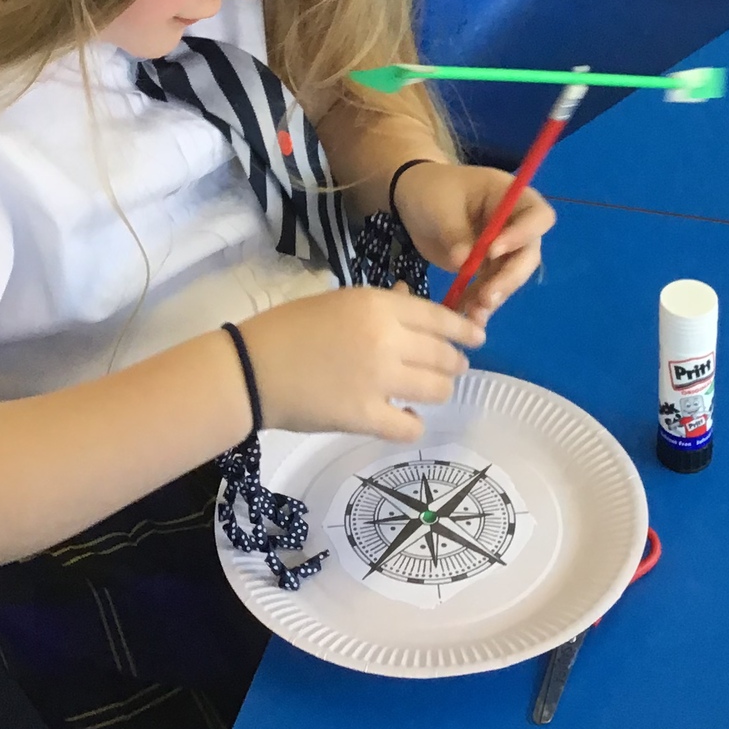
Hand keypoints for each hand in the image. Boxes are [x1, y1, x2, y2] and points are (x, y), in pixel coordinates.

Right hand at [241, 285, 484, 441]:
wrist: (252, 369)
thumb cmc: (289, 328)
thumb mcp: (338, 301)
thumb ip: (381, 306)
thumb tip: (414, 303)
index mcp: (378, 306)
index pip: (439, 318)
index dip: (464, 330)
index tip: (476, 338)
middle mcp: (387, 340)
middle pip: (444, 355)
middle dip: (455, 364)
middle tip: (454, 369)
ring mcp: (379, 380)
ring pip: (437, 390)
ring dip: (440, 391)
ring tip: (430, 392)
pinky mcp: (366, 417)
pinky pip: (410, 427)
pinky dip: (414, 425)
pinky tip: (406, 419)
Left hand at [393, 161, 554, 314]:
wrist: (411, 197)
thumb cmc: (430, 189)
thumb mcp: (440, 206)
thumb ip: (455, 232)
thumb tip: (464, 261)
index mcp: (509, 196)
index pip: (537, 215)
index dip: (523, 235)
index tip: (493, 251)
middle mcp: (513, 223)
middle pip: (528, 253)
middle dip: (510, 277)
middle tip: (488, 297)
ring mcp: (502, 246)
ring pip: (511, 276)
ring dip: (496, 295)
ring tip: (474, 313)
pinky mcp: (485, 266)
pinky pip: (490, 286)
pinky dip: (480, 302)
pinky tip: (466, 315)